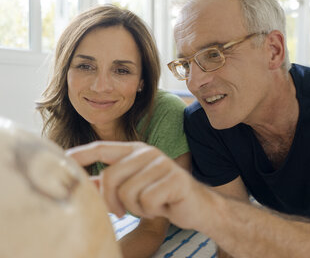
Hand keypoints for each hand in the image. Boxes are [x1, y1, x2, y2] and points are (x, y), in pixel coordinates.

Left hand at [66, 141, 212, 229]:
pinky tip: (162, 207)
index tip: (62, 161)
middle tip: (121, 211)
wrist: (197, 206)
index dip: (80, 155)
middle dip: (111, 201)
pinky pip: (146, 201)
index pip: (102, 148)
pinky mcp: (174, 178)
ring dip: (136, 208)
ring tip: (150, 205)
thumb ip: (111, 182)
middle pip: (110, 177)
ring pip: (128, 192)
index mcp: (135, 151)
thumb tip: (85, 182)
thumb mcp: (133, 188)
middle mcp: (147, 152)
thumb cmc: (162, 197)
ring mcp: (162, 163)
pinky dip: (151, 211)